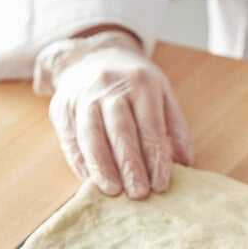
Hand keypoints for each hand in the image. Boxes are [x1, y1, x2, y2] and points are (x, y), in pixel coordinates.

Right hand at [33, 31, 193, 198]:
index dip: (155, 157)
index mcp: (141, 83)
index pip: (150, 125)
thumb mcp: (162, 94)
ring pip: (91, 134)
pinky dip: (79, 161)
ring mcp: (82, 95)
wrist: (92, 55)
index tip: (160, 184)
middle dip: (129, 164)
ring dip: (102, 166)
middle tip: (139, 193)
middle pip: (120, 130)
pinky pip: (70, 137)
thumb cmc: (135, 83)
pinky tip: (89, 180)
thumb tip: (185, 164)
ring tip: (112, 190)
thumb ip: (176, 127)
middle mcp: (109, 85)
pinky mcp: (61, 106)